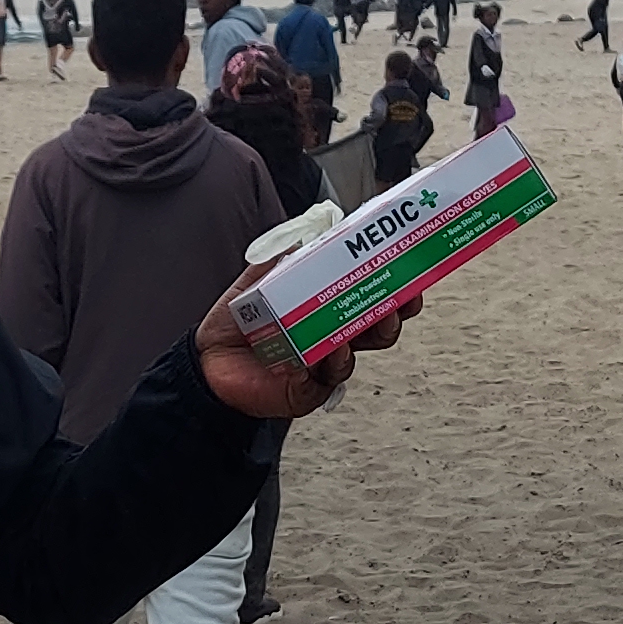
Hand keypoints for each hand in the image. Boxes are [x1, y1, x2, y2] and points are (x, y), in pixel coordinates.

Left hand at [192, 261, 414, 422]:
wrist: (208, 357)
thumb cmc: (240, 317)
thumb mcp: (262, 276)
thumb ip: (286, 254)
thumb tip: (311, 232)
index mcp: (333, 307)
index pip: (376, 298)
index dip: (400, 290)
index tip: (414, 279)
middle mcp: (336, 337)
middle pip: (380, 329)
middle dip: (394, 317)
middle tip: (397, 305)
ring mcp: (324, 366)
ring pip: (357, 356)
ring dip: (363, 342)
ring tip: (356, 332)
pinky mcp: (307, 391)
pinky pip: (325, 382)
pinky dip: (326, 367)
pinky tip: (323, 357)